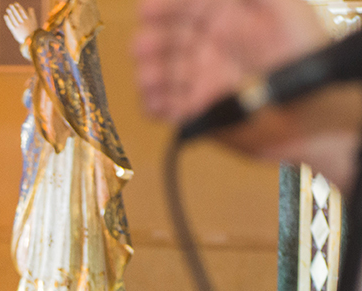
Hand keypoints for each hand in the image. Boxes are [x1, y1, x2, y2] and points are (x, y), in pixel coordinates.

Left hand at [4, 2, 38, 45]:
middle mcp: (23, 22)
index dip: (19, 7)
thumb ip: (32, 14)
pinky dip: (7, 20)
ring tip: (7, 9)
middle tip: (10, 5)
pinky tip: (5, 16)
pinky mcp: (15, 31)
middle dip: (14, 9)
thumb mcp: (34, 21)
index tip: (15, 3)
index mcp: (27, 19)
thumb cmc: (33, 30)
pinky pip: (10, 25)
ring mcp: (18, 27)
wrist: (31, 41)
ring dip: (10, 13)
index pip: (22, 12)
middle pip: (17, 14)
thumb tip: (29, 7)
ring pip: (14, 19)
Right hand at [135, 0, 326, 123]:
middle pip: (162, 39)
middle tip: (144, 48)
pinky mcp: (194, 110)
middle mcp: (206, 46)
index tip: (147, 10)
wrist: (309, 116)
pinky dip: (153, 106)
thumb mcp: (282, 9)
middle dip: (149, 42)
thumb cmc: (304, 57)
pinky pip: (161, 107)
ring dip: (148, 75)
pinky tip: (158, 104)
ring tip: (151, 79)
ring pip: (157, 73)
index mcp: (224, 18)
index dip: (163, 6)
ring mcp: (197, 79)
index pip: (182, 6)